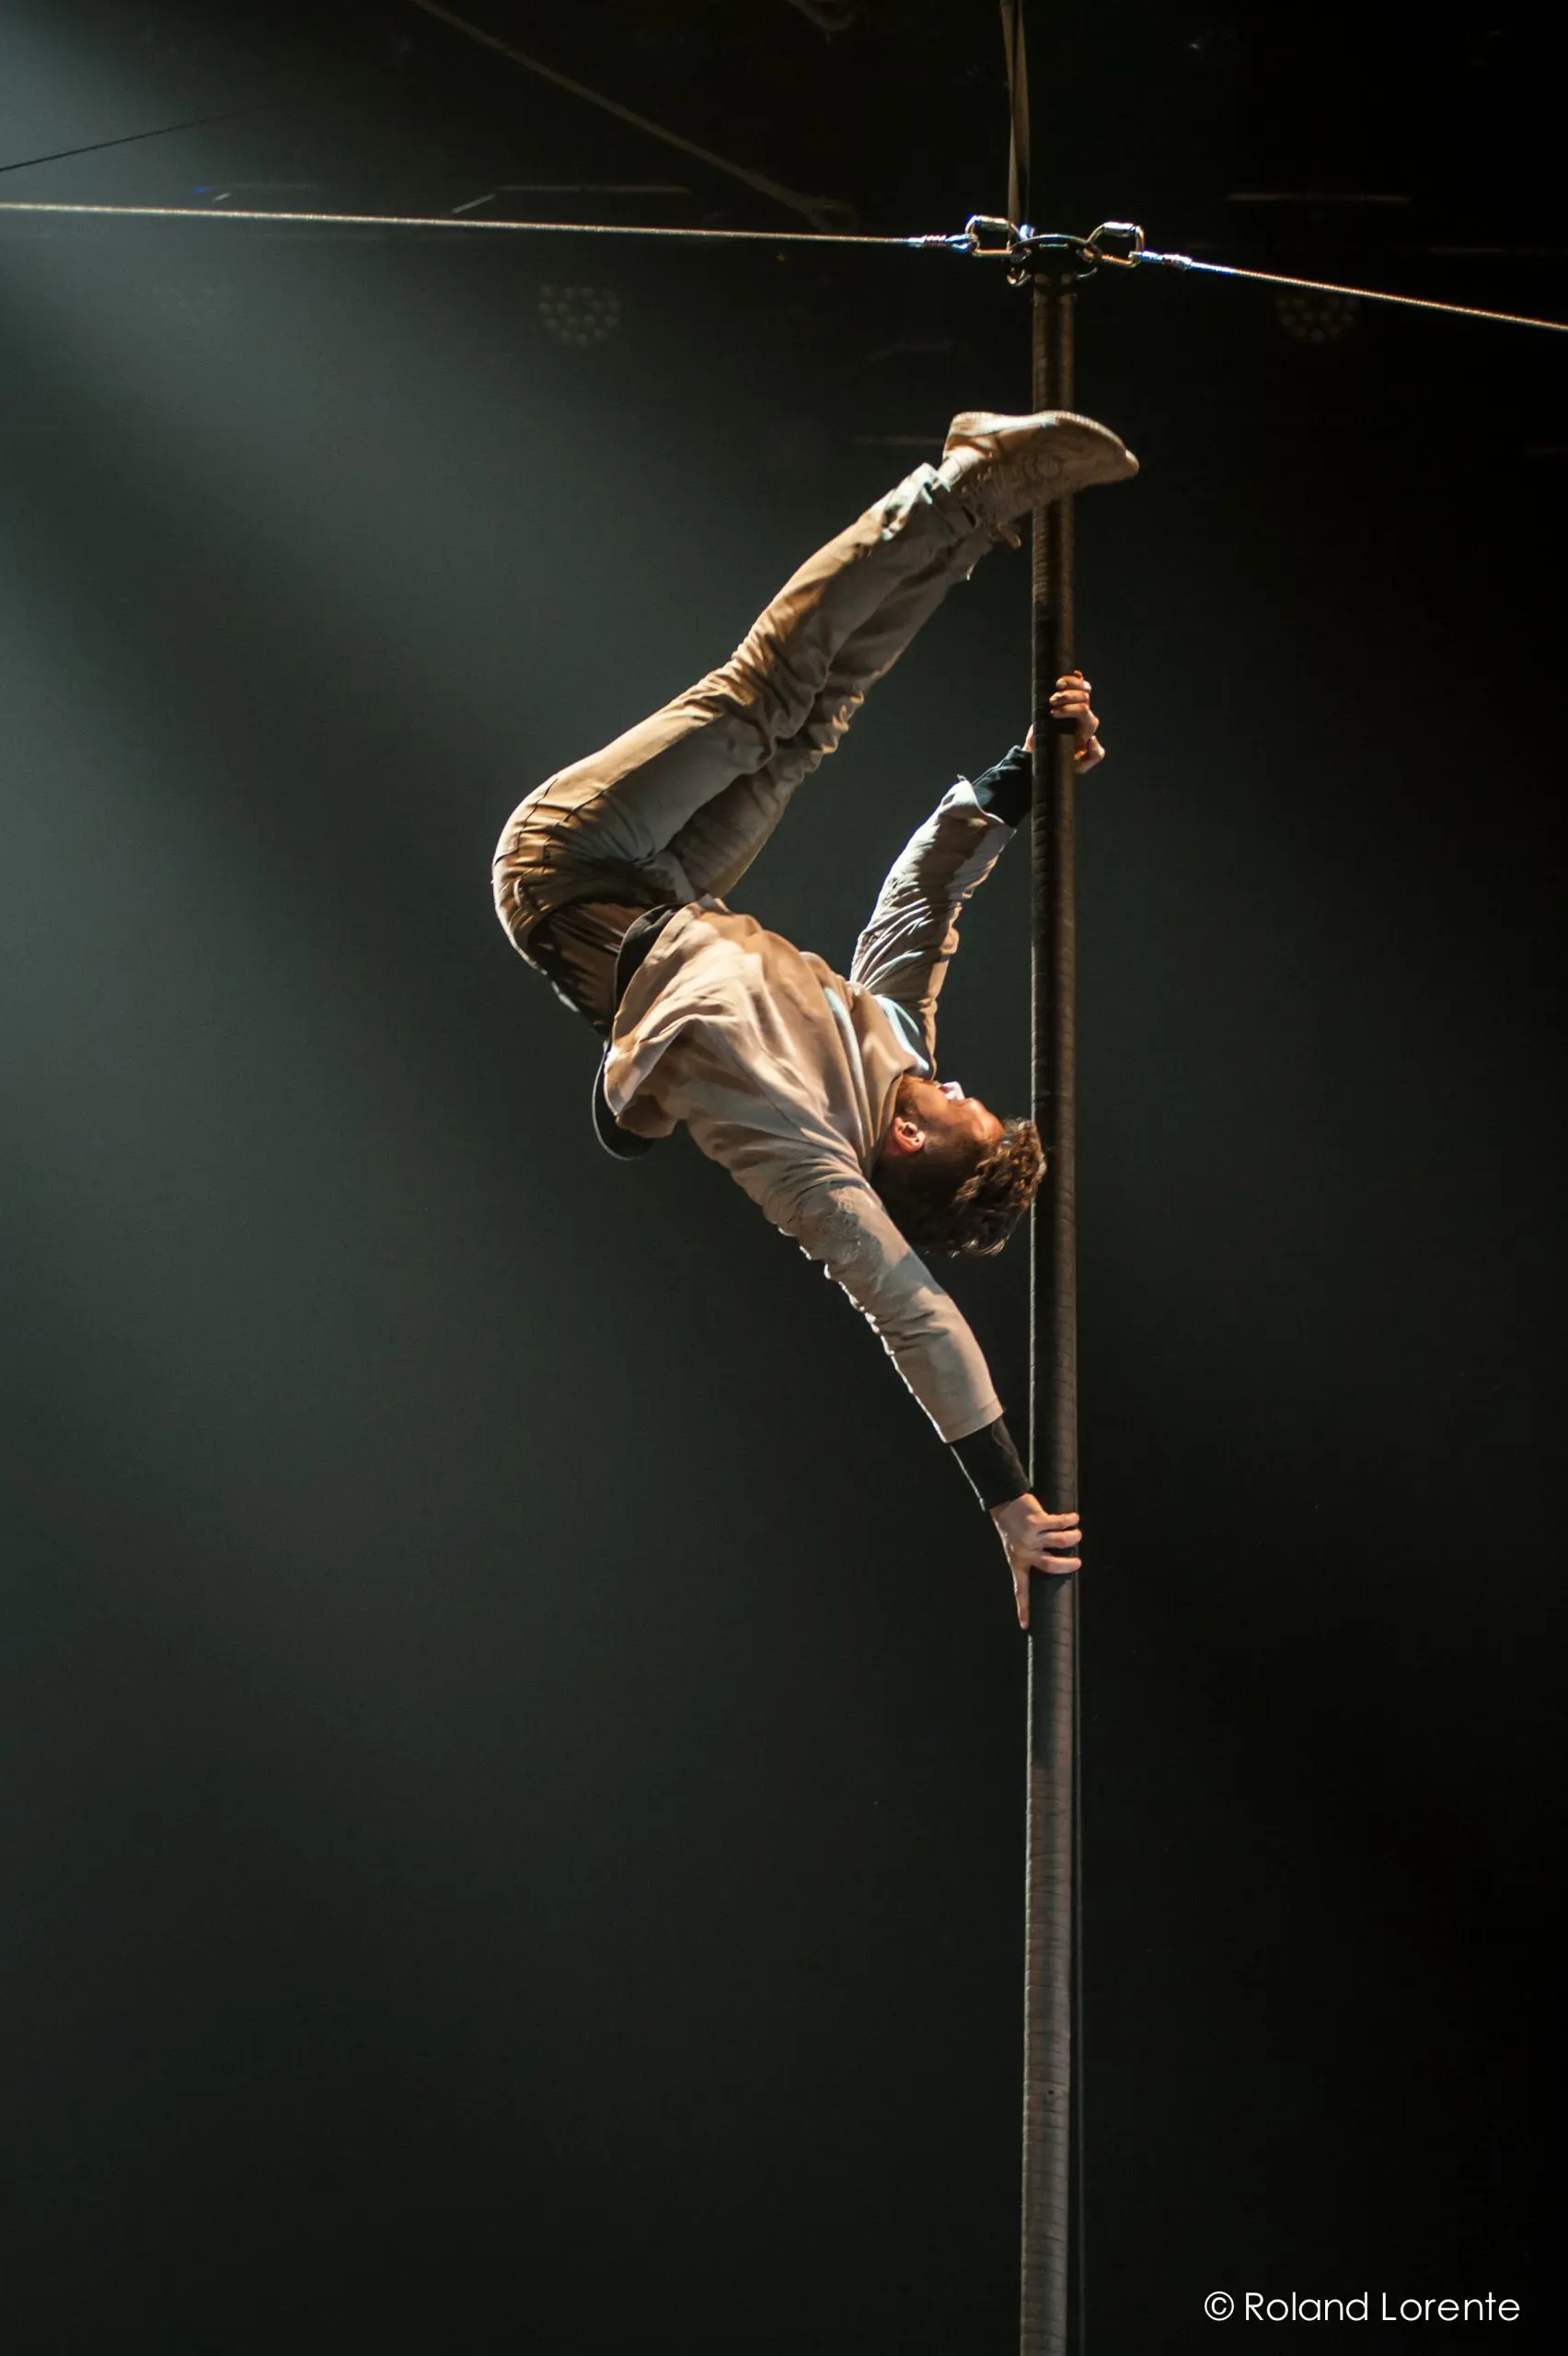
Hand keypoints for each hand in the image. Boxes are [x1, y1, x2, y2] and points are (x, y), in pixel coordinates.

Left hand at [990, 1492, 1081, 1627]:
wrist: (1004, 1503)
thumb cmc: (1013, 1528)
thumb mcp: (1015, 1548)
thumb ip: (1030, 1558)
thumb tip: (1057, 1567)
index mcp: (1018, 1562)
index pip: (1020, 1589)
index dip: (1023, 1608)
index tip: (1025, 1626)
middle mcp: (1024, 1552)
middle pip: (1051, 1565)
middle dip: (1068, 1565)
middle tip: (1077, 1563)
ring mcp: (1030, 1536)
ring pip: (1060, 1541)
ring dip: (1073, 1537)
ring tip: (1076, 1535)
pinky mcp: (1036, 1521)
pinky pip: (1060, 1523)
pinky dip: (1070, 1520)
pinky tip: (1074, 1519)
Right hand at [1025, 673, 1103, 771]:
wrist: (1045, 756)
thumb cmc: (1063, 761)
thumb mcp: (1079, 766)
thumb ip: (1092, 757)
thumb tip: (1093, 738)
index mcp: (1087, 729)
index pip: (1084, 712)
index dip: (1070, 709)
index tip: (1053, 714)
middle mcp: (1084, 716)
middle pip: (1084, 697)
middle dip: (1067, 696)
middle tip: (1052, 702)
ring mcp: (1076, 706)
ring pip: (1083, 687)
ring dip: (1069, 684)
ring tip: (1056, 688)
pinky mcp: (1067, 700)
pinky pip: (1077, 684)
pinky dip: (1076, 677)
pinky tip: (1073, 673)